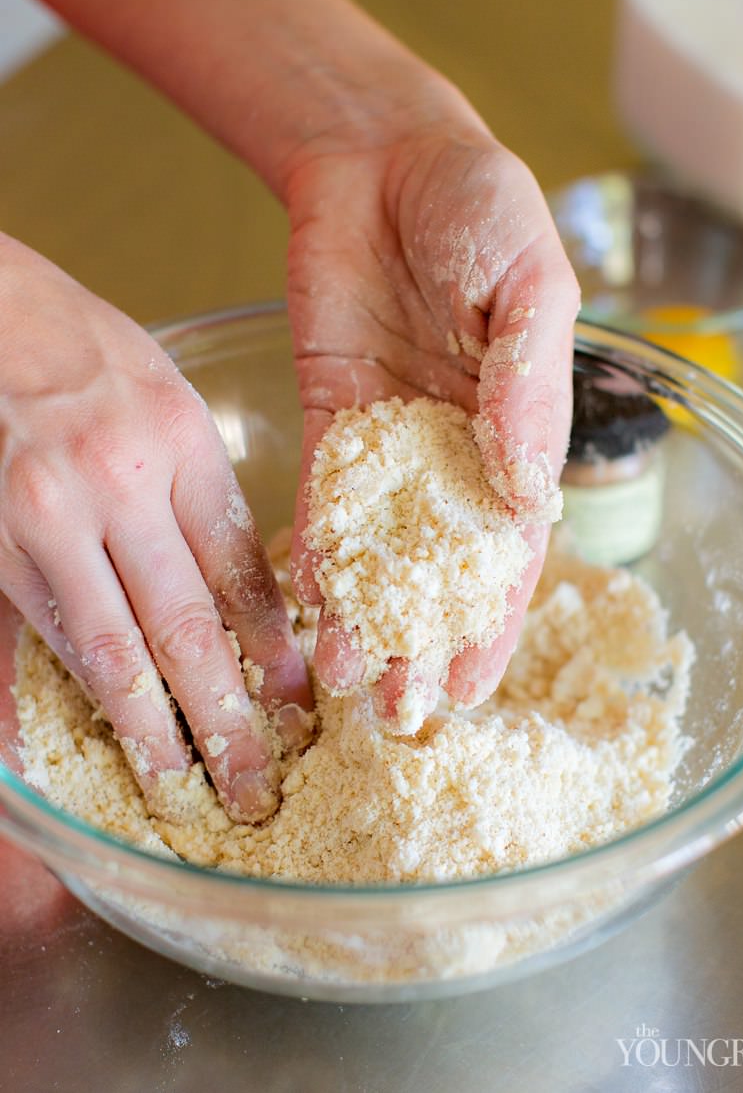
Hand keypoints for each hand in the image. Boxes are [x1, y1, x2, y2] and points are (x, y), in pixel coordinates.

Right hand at [0, 236, 310, 821]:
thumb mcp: (170, 402)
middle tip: (257, 788)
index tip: (300, 709)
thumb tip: (242, 592)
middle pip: (185, 625)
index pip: (239, 571)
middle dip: (225, 717)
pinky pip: (43, 636)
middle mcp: (117, 484)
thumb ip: (201, 493)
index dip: (273, 649)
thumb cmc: (84, 351)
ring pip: (111, 647)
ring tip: (183, 790)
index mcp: (180, 443)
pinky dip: (66, 697)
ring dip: (150, 730)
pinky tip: (86, 746)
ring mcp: (48, 517)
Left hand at [283, 77, 578, 725]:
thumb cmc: (479, 205)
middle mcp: (454, 447)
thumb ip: (527, 384)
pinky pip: (319, 496)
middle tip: (401, 713)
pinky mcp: (329, 415)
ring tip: (346, 685)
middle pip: (440, 565)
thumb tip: (527, 489)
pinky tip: (304, 608)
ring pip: (376, 546)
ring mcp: (388, 438)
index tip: (475, 686)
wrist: (384, 155)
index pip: (511, 544)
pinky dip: (313, 551)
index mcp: (518, 427)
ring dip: (363, 617)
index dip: (494, 618)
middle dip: (423, 640)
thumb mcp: (528, 284)